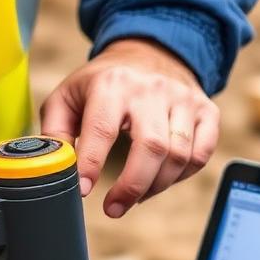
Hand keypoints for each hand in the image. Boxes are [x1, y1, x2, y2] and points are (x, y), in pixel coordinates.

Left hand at [40, 38, 218, 217]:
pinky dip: (181, 176)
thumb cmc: (103, 84)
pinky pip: (200, 155)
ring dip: (154, 187)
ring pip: (179, 156)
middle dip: (131, 187)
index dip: (91, 164)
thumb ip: (54, 132)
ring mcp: (184, 99)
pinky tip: (159, 179)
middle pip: (152, 148)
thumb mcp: (68, 96)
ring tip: (134, 195)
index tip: (82, 191)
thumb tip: (53, 168)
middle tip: (113, 208)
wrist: (149, 50)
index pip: (103, 129)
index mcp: (112, 84)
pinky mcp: (206, 111)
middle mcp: (152, 89)